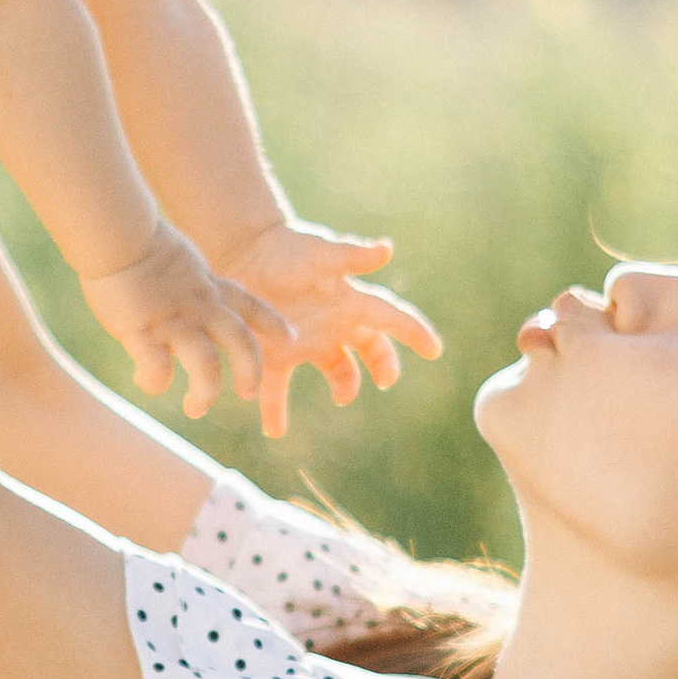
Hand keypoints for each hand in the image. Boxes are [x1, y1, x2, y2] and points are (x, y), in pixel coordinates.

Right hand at [80, 222, 292, 421]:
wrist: (117, 234)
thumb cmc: (135, 240)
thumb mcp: (178, 260)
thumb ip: (185, 284)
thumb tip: (177, 295)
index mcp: (209, 287)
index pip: (251, 305)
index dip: (273, 323)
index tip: (291, 339)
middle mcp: (200, 307)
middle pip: (241, 342)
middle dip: (251, 370)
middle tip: (250, 392)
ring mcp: (174, 321)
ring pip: (207, 365)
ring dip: (206, 392)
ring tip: (197, 409)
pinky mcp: (143, 332)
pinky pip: (157, 369)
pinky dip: (154, 382)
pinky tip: (145, 383)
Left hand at [216, 222, 441, 441]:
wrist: (243, 252)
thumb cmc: (286, 248)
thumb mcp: (320, 252)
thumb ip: (352, 256)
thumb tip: (388, 249)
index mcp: (350, 300)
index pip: (391, 318)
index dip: (414, 332)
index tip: (434, 350)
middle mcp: (335, 324)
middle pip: (371, 349)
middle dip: (383, 365)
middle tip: (386, 380)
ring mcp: (308, 341)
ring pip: (337, 371)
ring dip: (344, 387)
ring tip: (340, 399)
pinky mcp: (277, 353)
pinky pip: (280, 387)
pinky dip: (277, 410)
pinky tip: (275, 430)